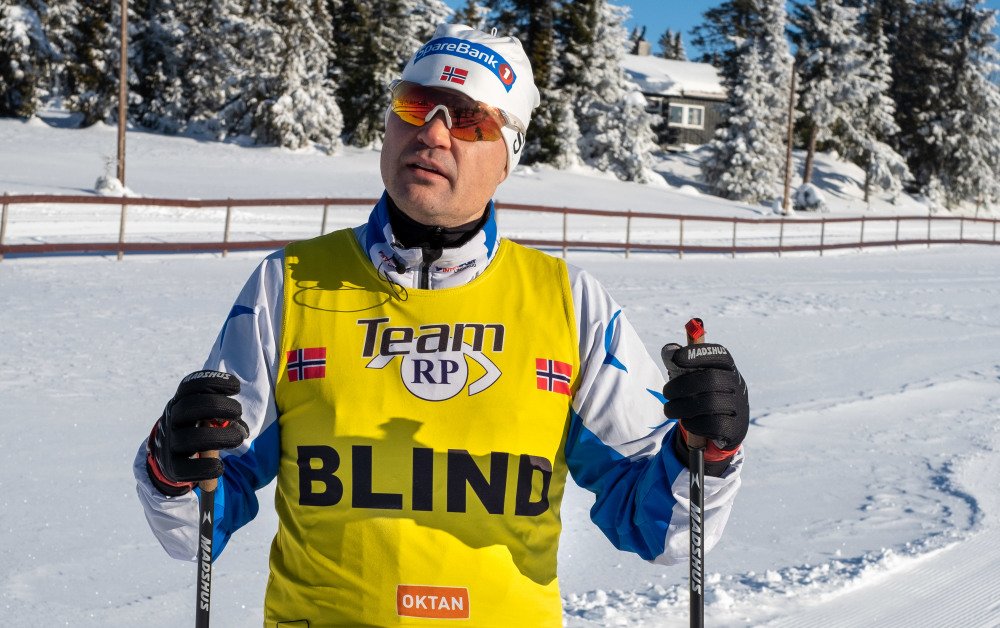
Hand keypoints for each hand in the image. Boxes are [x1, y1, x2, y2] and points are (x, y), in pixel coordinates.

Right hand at [145, 371, 248, 495]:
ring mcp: (170, 443)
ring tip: (238, 437)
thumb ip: (220, 410)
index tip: (236, 387)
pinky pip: (186, 468)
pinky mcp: (172, 467)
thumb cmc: (195, 428)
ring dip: (219, 437)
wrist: (167, 456)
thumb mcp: (201, 412)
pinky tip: (219, 466)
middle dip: (218, 405)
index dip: (213, 381)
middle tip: (238, 411)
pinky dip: (205, 467)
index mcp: (180, 402)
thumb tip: (242, 426)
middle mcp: (172, 420)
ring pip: (190, 438)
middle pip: (189, 406)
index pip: (190, 386)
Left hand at [661, 342, 748, 474]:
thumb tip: (668, 350)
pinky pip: (712, 425)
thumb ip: (679, 364)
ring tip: (669, 410)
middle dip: (681, 385)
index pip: (719, 355)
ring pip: (709, 404)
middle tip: (665, 392)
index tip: (675, 358)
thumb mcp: (692, 379)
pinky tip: (686, 422)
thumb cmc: (703, 396)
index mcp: (728, 369)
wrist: (723, 429)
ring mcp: (740, 407)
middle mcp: (738, 385)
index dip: (698, 354)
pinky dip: (693, 424)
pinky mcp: (736, 428)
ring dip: (681, 407)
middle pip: (710, 380)